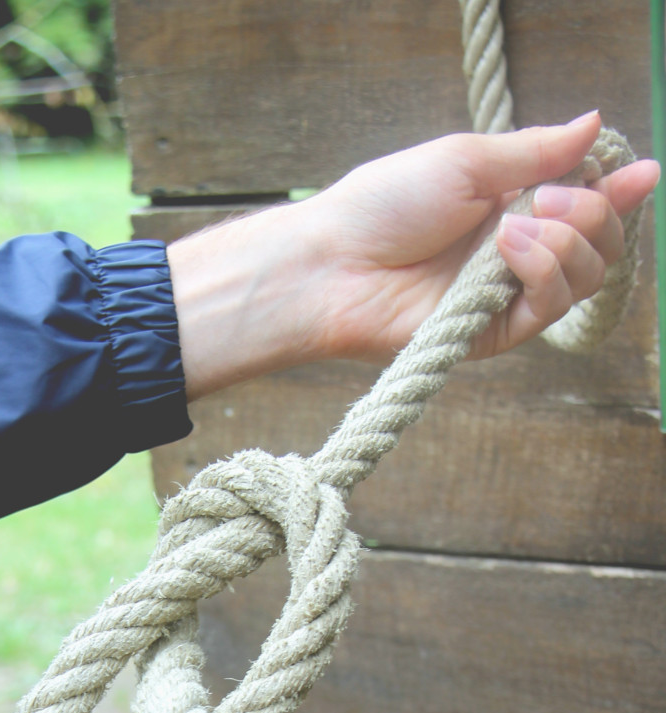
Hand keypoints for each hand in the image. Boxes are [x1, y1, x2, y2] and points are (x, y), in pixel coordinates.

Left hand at [167, 111, 658, 398]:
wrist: (334, 263)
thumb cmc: (384, 205)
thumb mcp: (466, 160)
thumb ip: (534, 150)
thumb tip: (594, 123)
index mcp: (512, 204)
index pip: (586, 202)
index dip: (619, 191)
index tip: (642, 173)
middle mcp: (516, 251)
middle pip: (598, 245)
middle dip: (594, 215)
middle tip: (550, 198)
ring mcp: (505, 295)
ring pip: (583, 280)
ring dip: (568, 244)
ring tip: (519, 224)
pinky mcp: (491, 333)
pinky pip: (547, 311)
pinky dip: (543, 274)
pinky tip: (511, 249)